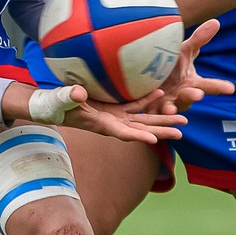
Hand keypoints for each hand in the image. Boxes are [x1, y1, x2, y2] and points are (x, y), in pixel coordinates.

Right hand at [60, 84, 187, 144]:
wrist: (52, 107)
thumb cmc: (54, 105)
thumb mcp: (60, 101)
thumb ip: (69, 97)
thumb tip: (79, 93)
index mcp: (100, 125)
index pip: (122, 133)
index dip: (137, 136)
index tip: (154, 141)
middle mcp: (111, 124)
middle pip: (141, 129)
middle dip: (161, 130)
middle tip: (182, 131)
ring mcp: (114, 117)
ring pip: (143, 120)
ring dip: (162, 120)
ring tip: (183, 119)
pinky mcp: (114, 109)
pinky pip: (135, 106)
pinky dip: (148, 102)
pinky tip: (161, 94)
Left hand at [130, 19, 235, 115]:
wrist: (149, 77)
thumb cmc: (172, 65)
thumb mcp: (185, 51)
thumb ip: (199, 39)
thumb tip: (216, 21)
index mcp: (193, 83)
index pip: (209, 85)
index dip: (220, 87)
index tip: (231, 88)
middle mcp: (183, 96)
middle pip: (190, 97)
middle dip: (194, 96)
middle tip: (199, 95)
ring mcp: (168, 103)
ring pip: (171, 108)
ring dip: (171, 108)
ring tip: (170, 108)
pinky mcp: (152, 108)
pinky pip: (152, 110)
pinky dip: (150, 108)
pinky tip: (148, 105)